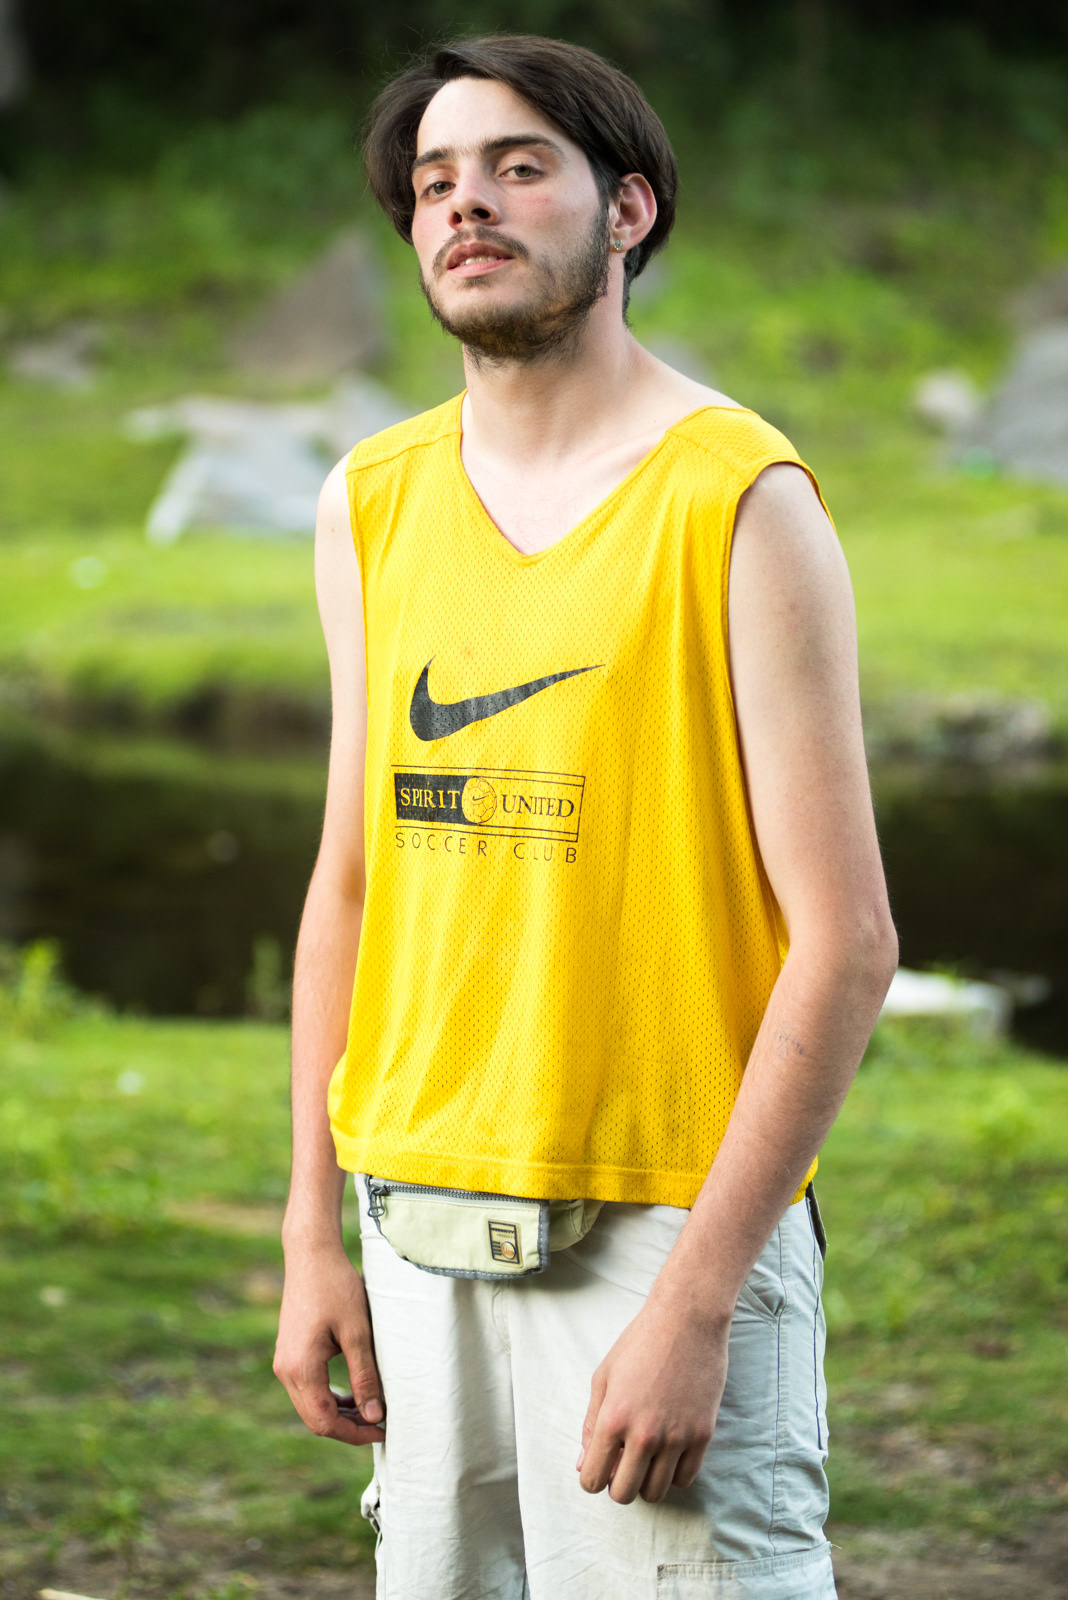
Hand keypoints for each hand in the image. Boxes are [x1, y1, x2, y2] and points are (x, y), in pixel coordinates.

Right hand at [273, 1242, 385, 1445]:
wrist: (310, 1255)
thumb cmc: (336, 1287)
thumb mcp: (357, 1332)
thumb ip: (365, 1376)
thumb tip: (374, 1416)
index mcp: (301, 1368)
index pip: (325, 1421)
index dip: (355, 1433)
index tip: (383, 1430)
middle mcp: (285, 1371)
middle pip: (315, 1420)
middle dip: (348, 1428)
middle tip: (380, 1424)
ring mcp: (284, 1363)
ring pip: (310, 1406)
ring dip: (339, 1415)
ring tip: (371, 1410)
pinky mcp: (288, 1355)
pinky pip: (307, 1390)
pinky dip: (329, 1398)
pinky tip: (352, 1394)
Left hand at [577, 1296, 729, 1503]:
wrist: (686, 1320)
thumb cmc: (640, 1343)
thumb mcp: (604, 1377)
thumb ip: (590, 1424)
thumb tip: (583, 1465)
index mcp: (613, 1419)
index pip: (593, 1479)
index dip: (591, 1478)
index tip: (598, 1468)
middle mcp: (644, 1435)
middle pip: (624, 1494)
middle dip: (617, 1484)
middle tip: (622, 1463)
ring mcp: (676, 1438)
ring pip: (655, 1492)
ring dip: (646, 1481)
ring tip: (645, 1457)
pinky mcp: (702, 1435)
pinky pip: (685, 1479)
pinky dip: (673, 1473)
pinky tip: (668, 1453)